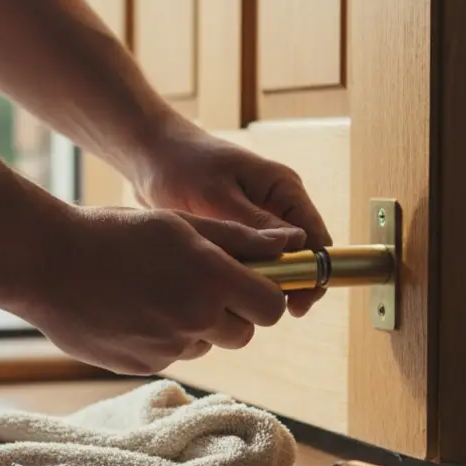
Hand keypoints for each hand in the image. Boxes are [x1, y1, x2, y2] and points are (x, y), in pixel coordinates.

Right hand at [26, 205, 305, 374]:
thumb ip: (242, 240)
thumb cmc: (115, 233)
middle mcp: (195, 320)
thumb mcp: (182, 224)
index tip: (251, 281)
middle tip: (201, 283)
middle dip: (232, 312)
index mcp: (212, 281)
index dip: (265, 294)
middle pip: (244, 333)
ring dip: (197, 325)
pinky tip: (134, 308)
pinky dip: (164, 337)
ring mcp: (167, 349)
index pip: (272, 307)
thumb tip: (291, 244)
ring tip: (158, 291)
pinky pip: (172, 355)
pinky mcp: (142, 366)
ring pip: (206, 344)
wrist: (46, 263)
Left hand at [128, 124, 332, 317]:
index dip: (312, 274)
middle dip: (289, 283)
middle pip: (301, 254)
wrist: (149, 156)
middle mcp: (278, 203)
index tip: (296, 305)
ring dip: (265, 281)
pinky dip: (246, 276)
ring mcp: (260, 217)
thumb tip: (295, 247)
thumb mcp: (217, 195)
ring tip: (241, 303)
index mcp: (284, 188)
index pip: (316, 238)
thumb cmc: (183, 166)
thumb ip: (255, 222)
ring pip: (277, 261)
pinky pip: (255, 260)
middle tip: (263, 309)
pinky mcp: (240, 229)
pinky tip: (226, 292)